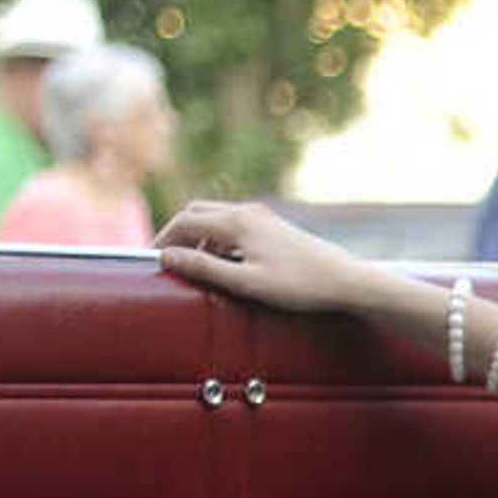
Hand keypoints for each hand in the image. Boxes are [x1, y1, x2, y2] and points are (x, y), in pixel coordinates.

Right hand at [153, 200, 368, 312]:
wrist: (346, 281)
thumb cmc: (300, 285)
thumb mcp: (246, 283)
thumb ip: (204, 268)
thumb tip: (167, 256)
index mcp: (237, 222)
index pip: (184, 221)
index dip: (163, 239)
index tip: (151, 259)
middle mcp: (248, 212)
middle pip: (197, 213)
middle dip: (178, 233)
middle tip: (168, 259)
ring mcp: (263, 217)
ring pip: (216, 218)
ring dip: (198, 237)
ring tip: (194, 266)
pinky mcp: (274, 227)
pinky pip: (234, 225)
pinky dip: (218, 239)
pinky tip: (224, 264)